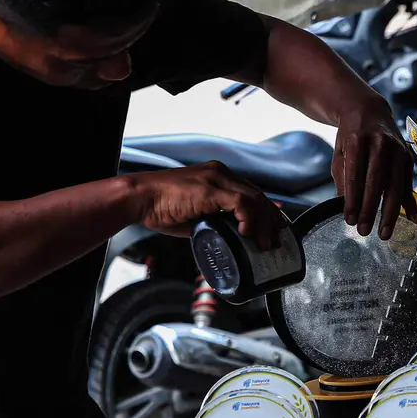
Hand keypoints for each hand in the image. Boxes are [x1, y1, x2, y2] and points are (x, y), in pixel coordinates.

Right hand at [129, 162, 284, 247]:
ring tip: (265, 243)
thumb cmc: (160, 207)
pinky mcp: (209, 188)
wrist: (140, 198)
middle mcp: (220, 173)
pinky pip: (240, 202)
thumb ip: (211, 221)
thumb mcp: (193, 215)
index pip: (252, 193)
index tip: (275, 228)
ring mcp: (215, 179)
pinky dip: (248, 219)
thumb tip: (226, 237)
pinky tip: (247, 233)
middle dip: (271, 220)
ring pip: (254, 198)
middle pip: (258, 195)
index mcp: (218, 177)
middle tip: (277, 240)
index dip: (267, 211)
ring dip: (264, 224)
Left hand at [332, 97, 416, 239]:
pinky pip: (408, 183)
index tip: (349, 220)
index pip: (354, 176)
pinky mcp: (408, 156)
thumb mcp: (339, 152)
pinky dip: (409, 202)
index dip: (352, 200)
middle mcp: (380, 143)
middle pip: (376, 182)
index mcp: (357, 140)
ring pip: (395, 185)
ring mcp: (397, 149)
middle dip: (370, 210)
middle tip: (364, 231)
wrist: (369, 111)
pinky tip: (411, 219)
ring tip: (384, 232)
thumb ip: (342, 178)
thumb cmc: (350, 136)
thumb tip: (346, 206)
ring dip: (390, 212)